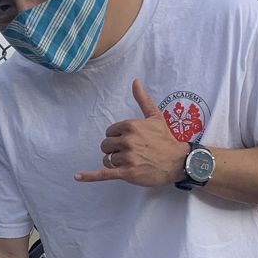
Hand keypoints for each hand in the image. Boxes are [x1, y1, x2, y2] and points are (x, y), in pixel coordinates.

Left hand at [74, 79, 190, 186]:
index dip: (117, 137)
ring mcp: (127, 158)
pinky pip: (104, 173)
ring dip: (114, 162)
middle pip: (105, 145)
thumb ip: (142, 99)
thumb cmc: (166, 139)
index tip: (131, 141)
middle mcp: (128, 140)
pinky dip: (90, 176)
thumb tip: (135, 81)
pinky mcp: (127, 173)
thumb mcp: (155, 116)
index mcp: (131, 126)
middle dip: (114, 149)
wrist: (178, 161)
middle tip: (130, 153)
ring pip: (107, 159)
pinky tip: (78, 176)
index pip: (110, 132)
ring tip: (131, 163)